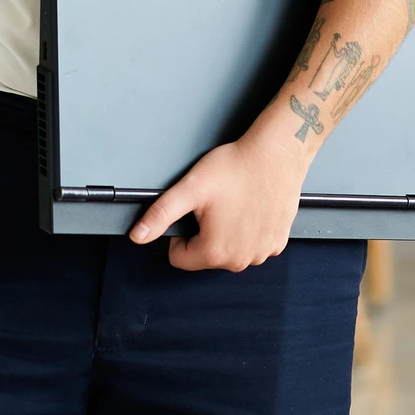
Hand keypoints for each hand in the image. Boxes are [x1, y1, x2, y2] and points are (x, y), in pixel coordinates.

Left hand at [128, 131, 308, 271]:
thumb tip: (137, 236)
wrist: (276, 154)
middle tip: (215, 204)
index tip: (193, 211)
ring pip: (230, 251)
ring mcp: (262, 253)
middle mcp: (241, 260)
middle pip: (206, 255)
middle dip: (205, 232)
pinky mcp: (277, 243)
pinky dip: (249, 231)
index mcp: (216, 252)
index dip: (179, 232)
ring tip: (234, 204)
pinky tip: (250, 208)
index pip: (179, 257)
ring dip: (227, 233)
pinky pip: (252, 245)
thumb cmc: (237, 167)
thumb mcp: (190, 188)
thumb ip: (160, 215)